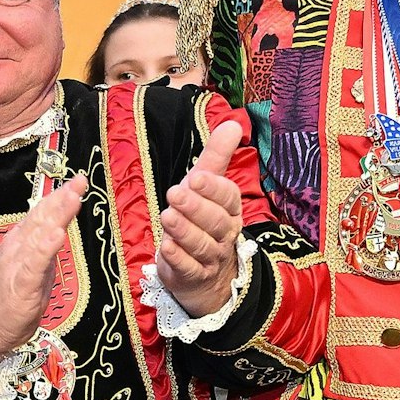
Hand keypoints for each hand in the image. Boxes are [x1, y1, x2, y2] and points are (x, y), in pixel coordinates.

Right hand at [0, 175, 86, 381]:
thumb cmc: (13, 293)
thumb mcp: (33, 262)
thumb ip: (44, 242)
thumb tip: (60, 220)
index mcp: (23, 240)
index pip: (42, 213)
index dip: (60, 195)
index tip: (78, 180)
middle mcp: (19, 247)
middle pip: (41, 218)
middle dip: (61, 199)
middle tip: (78, 182)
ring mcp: (18, 265)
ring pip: (39, 236)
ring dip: (56, 216)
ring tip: (71, 199)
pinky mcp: (21, 285)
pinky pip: (34, 265)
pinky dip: (45, 249)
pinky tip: (56, 236)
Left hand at [153, 121, 246, 316]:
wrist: (206, 275)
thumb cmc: (202, 221)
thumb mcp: (206, 188)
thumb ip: (216, 156)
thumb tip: (233, 123)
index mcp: (230, 210)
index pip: (229, 198)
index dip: (214, 188)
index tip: (197, 177)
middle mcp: (224, 234)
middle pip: (216, 222)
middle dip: (196, 208)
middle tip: (174, 194)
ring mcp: (210, 258)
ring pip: (202, 245)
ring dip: (184, 231)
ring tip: (167, 217)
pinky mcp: (193, 277)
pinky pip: (188, 269)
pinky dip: (178, 258)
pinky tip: (167, 248)